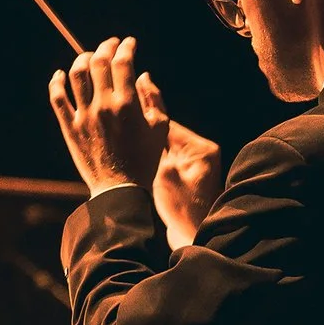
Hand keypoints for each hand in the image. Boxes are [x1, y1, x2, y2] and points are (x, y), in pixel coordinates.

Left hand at [48, 37, 168, 193]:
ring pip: (76, 75)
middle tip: (110, 45)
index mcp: (127, 105)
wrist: (120, 189)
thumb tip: (143, 75)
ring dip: (82, 60)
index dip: (126, 47)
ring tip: (89, 58)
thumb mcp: (160, 128)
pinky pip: (58, 99)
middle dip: (105, 47)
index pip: (123, 62)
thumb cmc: (144, 160)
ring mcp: (84, 116)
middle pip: (98, 62)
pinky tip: (59, 75)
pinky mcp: (70, 128)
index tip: (129, 43)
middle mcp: (103, 106)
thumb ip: (153, 99)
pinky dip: (56, 82)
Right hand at [137, 74, 223, 248]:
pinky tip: (131, 139)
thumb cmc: (185, 212)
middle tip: (133, 85)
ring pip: (161, 139)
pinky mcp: (183, 173)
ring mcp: (191, 162)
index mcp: (199, 149)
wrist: (197, 238)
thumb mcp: (167, 178)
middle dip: (146, 112)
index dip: (148, 107)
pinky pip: (162, 153)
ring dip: (144, 129)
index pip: (167, 122)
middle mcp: (198, 151)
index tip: (135, 87)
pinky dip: (148, 146)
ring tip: (124, 110)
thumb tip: (146, 130)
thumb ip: (156, 150)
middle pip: (165, 127)